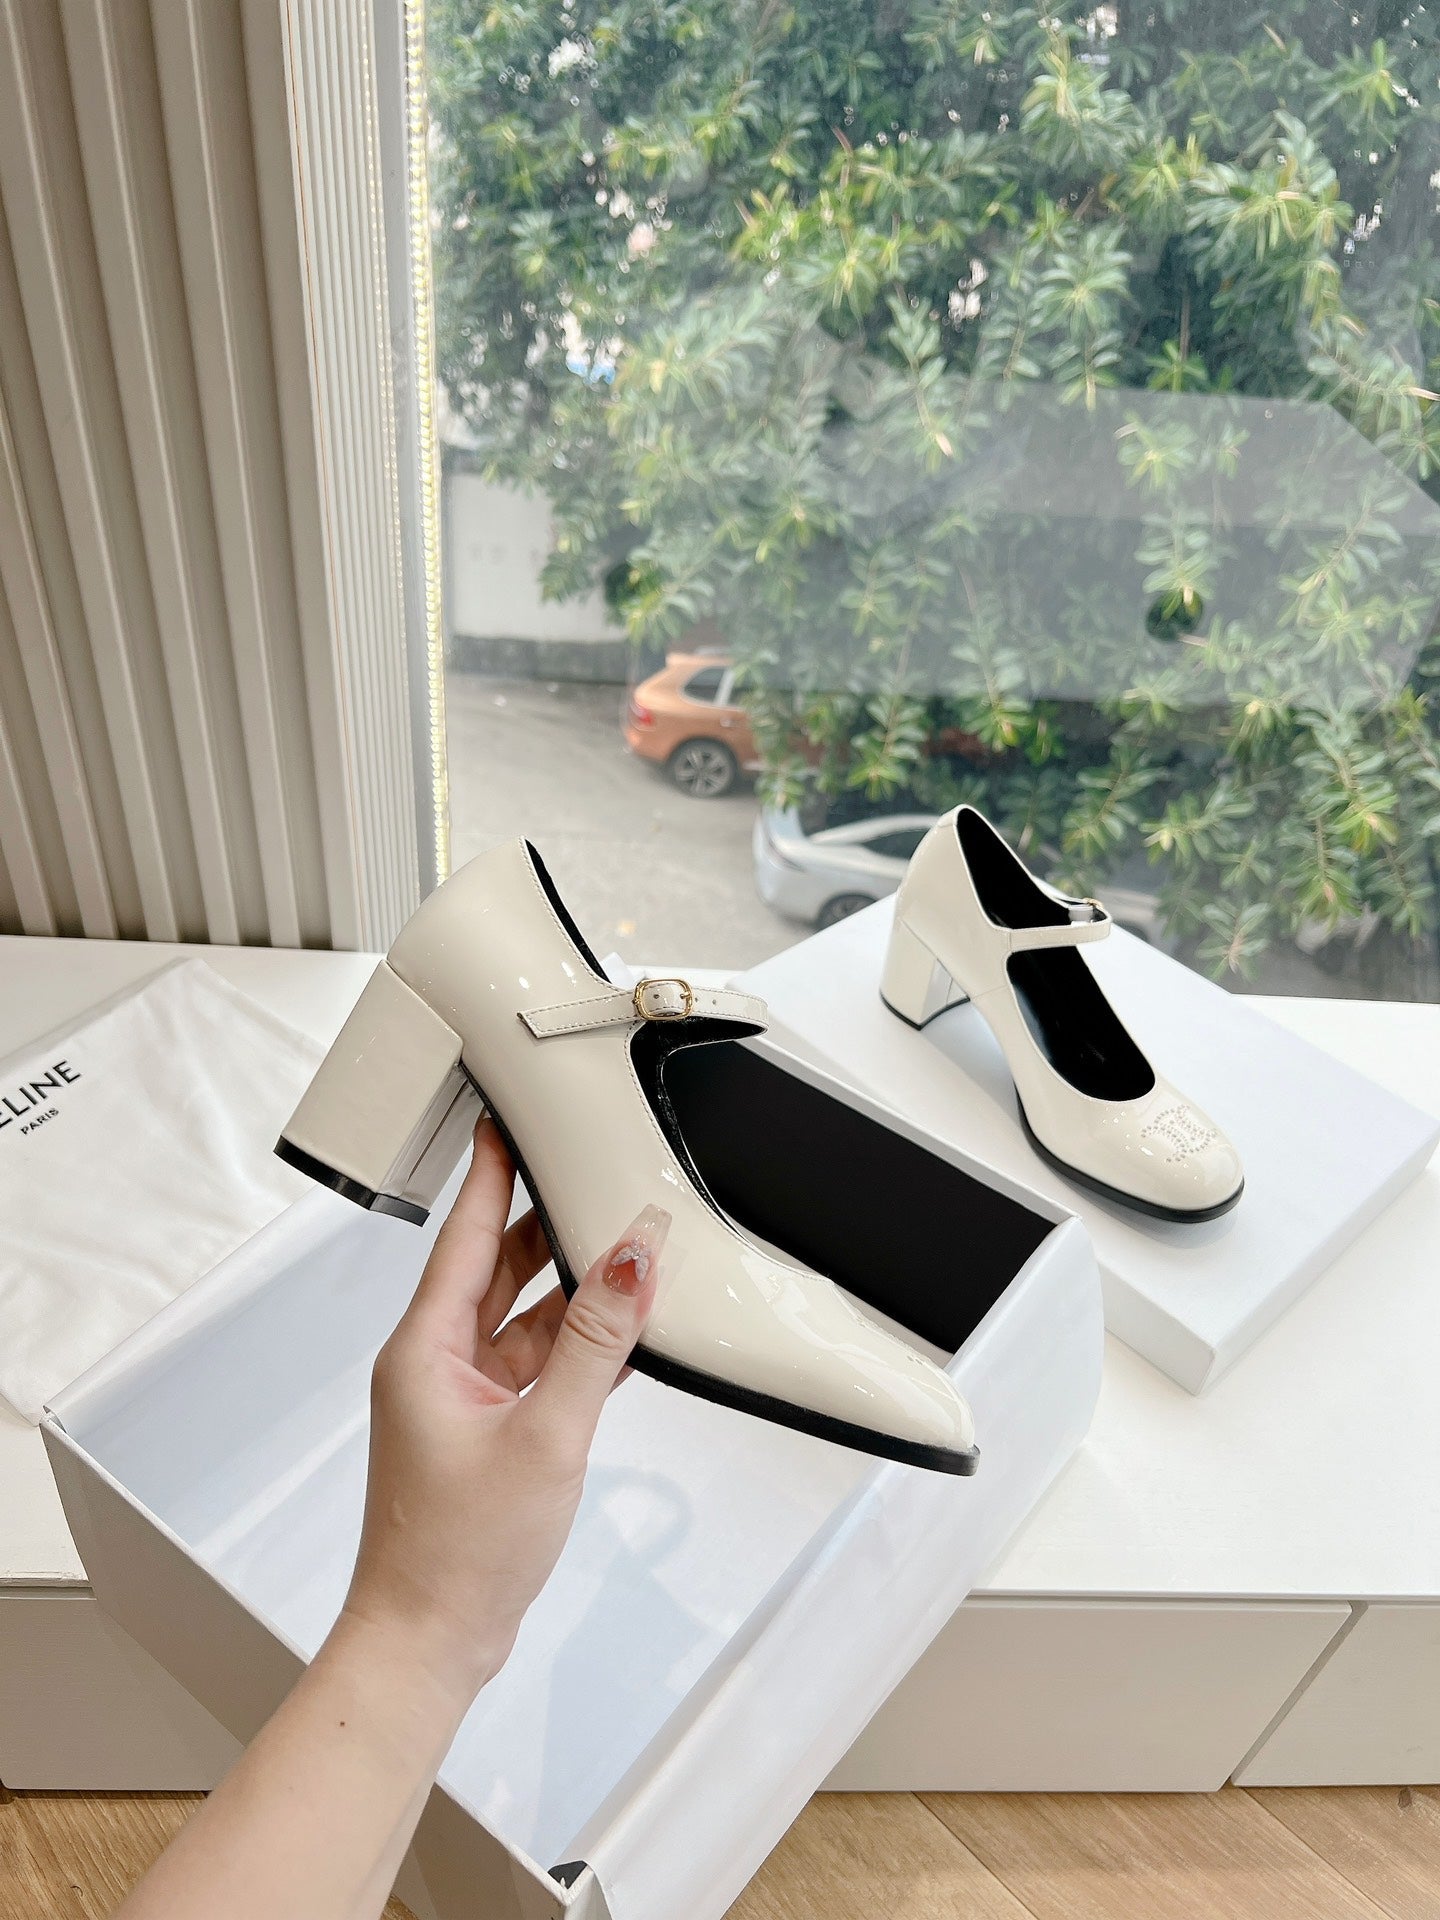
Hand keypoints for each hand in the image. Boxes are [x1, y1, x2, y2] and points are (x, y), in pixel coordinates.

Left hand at [342, 1116, 666, 1706]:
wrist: (430, 1642)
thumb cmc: (459, 1552)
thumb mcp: (547, 1432)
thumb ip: (597, 1339)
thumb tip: (633, 1256)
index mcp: (425, 1347)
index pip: (462, 1232)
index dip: (488, 1171)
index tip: (505, 1115)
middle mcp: (436, 1363)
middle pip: (496, 1266)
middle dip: (545, 1221)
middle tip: (588, 1169)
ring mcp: (461, 1399)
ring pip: (523, 1317)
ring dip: (572, 1290)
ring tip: (624, 1245)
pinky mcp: (487, 1432)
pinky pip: (536, 1364)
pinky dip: (577, 1346)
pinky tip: (621, 1333)